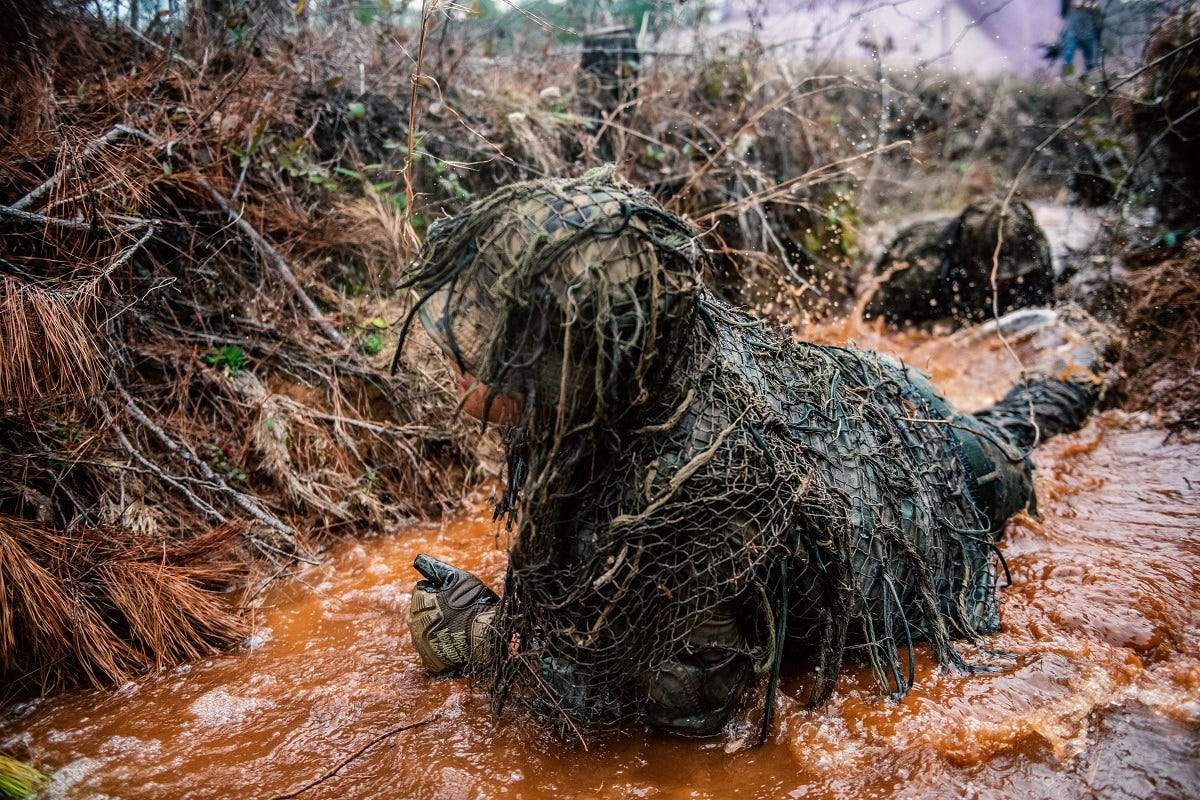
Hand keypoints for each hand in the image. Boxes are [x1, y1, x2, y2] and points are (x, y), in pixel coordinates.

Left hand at [407, 554, 498, 674]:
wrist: (488, 635)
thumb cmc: (474, 603)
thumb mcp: (457, 578)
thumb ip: (436, 570)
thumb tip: (418, 560)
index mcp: (418, 602)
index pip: (419, 593)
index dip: (436, 593)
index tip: (450, 597)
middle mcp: (415, 623)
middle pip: (418, 613)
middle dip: (432, 611)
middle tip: (454, 613)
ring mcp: (421, 643)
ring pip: (424, 632)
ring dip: (436, 628)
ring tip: (456, 627)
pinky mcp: (430, 660)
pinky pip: (431, 650)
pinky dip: (441, 645)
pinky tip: (454, 641)